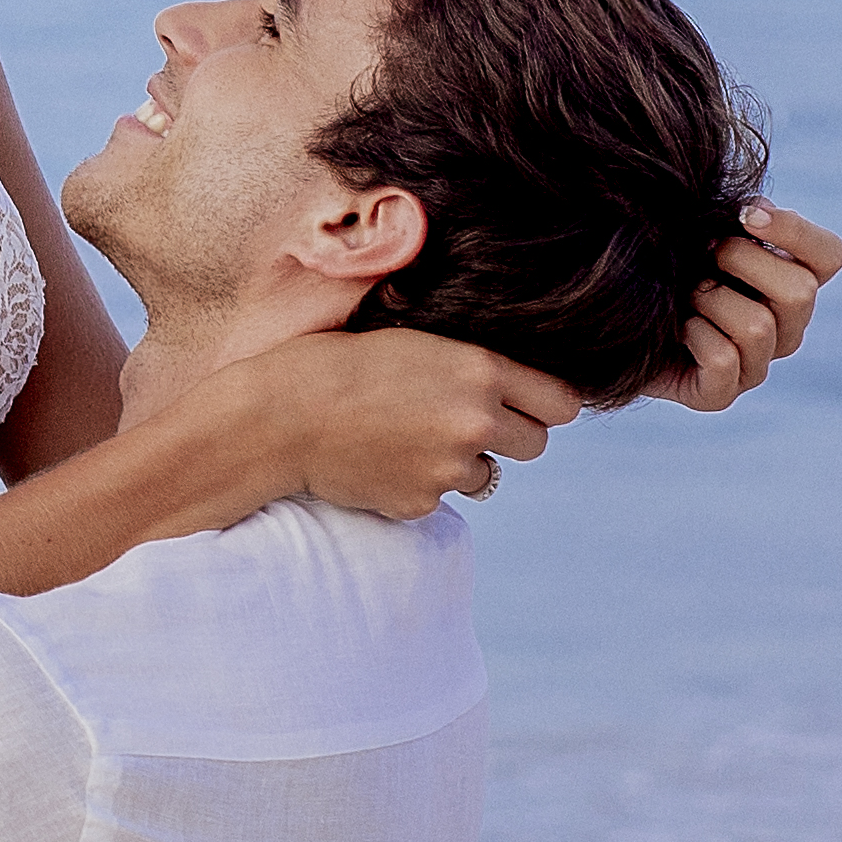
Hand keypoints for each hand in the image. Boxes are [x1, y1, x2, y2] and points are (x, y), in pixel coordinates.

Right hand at [214, 322, 572, 516]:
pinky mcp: (422, 503)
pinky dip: (419, 484)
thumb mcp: (413, 338)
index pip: (562, 403)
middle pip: (536, 444)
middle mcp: (475, 421)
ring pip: (487, 475)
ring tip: (406, 435)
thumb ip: (468, 361)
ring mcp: (450, 468)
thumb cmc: (338, 361)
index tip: (525, 402)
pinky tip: (380, 458)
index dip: (544, 403)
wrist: (278, 415)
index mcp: (479, 369)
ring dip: (460, 462)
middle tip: (466, 421)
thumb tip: (510, 376)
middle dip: (510, 435)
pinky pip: (440, 497)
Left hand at [637, 201, 841, 414]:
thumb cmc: (665, 262)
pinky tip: (677, 329)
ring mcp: (757, 365)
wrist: (615, 312)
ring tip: (685, 295)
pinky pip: (723, 360)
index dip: (795, 231)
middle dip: (741, 262)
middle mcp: (786, 328)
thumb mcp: (702, 229)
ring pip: (758, 327)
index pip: (830, 255)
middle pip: (801, 292)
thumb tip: (754, 212)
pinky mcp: (721, 394)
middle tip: (703, 254)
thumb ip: (735, 217)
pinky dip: (693, 335)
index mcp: (792, 281)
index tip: (744, 213)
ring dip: (709, 299)